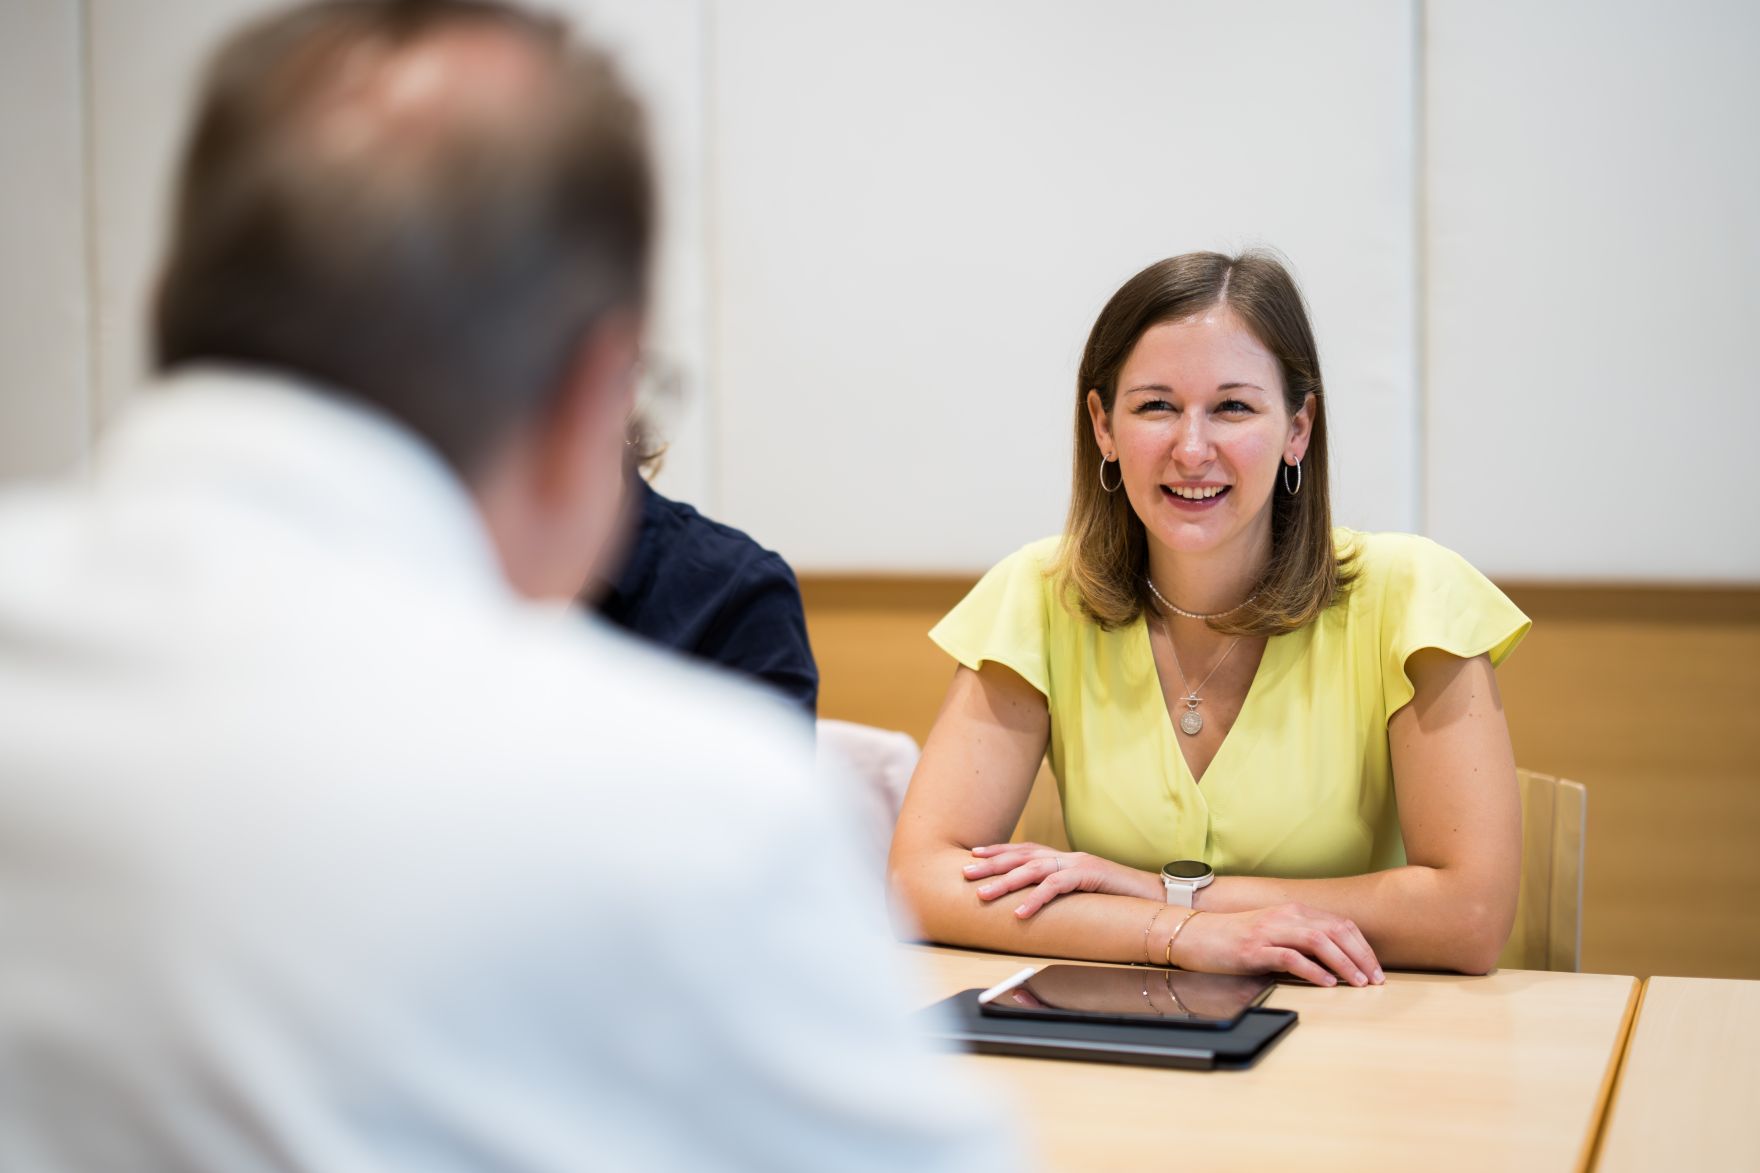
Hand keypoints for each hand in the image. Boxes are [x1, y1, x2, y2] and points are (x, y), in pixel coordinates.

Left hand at [961, 841, 1160, 916]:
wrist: (1159, 897)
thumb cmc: (1122, 900)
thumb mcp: (1086, 895)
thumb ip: (1064, 894)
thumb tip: (1037, 905)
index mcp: (1066, 859)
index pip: (1026, 850)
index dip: (999, 852)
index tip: (973, 856)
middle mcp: (1069, 857)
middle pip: (1023, 856)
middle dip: (992, 864)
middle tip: (965, 873)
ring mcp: (1080, 864)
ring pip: (1034, 870)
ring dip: (1005, 882)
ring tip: (983, 895)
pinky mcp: (1091, 875)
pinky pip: (1057, 887)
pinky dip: (1035, 899)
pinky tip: (1018, 913)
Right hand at [1173, 903, 1383, 987]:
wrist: (1194, 935)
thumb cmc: (1233, 939)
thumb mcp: (1272, 934)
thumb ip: (1300, 940)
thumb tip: (1334, 962)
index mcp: (1292, 911)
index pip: (1340, 924)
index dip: (1362, 946)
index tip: (1375, 968)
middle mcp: (1284, 917)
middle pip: (1335, 931)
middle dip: (1361, 956)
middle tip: (1375, 980)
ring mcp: (1269, 931)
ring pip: (1318, 941)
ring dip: (1343, 963)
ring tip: (1358, 983)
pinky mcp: (1254, 949)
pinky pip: (1290, 957)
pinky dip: (1312, 970)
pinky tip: (1326, 983)